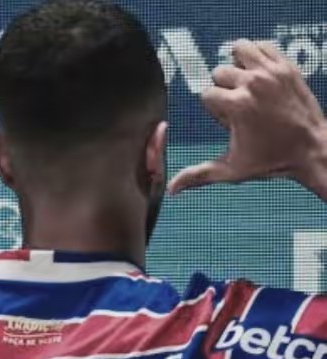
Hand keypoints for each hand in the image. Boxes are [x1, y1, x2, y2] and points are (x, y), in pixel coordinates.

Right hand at [169, 40, 326, 194]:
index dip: (213, 109)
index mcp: (238, 106)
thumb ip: (198, 175)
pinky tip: (257, 73)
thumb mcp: (231, 170)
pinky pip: (263, 45)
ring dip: (237, 65)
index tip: (228, 122)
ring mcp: (271, 71)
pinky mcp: (286, 65)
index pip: (207, 94)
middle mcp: (253, 84)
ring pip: (239, 50)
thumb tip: (171, 189)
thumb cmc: (271, 161)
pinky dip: (256, 54)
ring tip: (244, 85)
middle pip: (220, 71)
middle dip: (224, 88)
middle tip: (238, 107)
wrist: (311, 149)